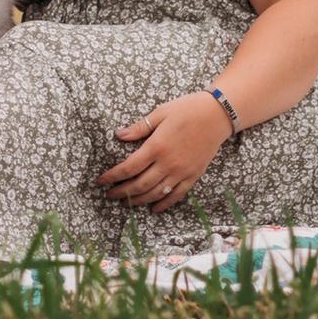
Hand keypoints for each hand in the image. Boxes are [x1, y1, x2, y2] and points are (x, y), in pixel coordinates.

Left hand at [97, 93, 230, 212]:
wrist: (217, 116)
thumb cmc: (186, 110)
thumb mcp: (160, 113)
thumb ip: (139, 127)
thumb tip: (118, 135)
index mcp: (157, 146)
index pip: (129, 167)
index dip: (113, 176)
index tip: (101, 181)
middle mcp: (168, 163)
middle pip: (140, 184)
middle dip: (122, 192)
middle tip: (109, 195)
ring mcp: (182, 172)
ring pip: (156, 193)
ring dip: (139, 200)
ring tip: (126, 203)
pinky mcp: (193, 176)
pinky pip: (176, 195)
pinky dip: (164, 204)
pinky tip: (154, 208)